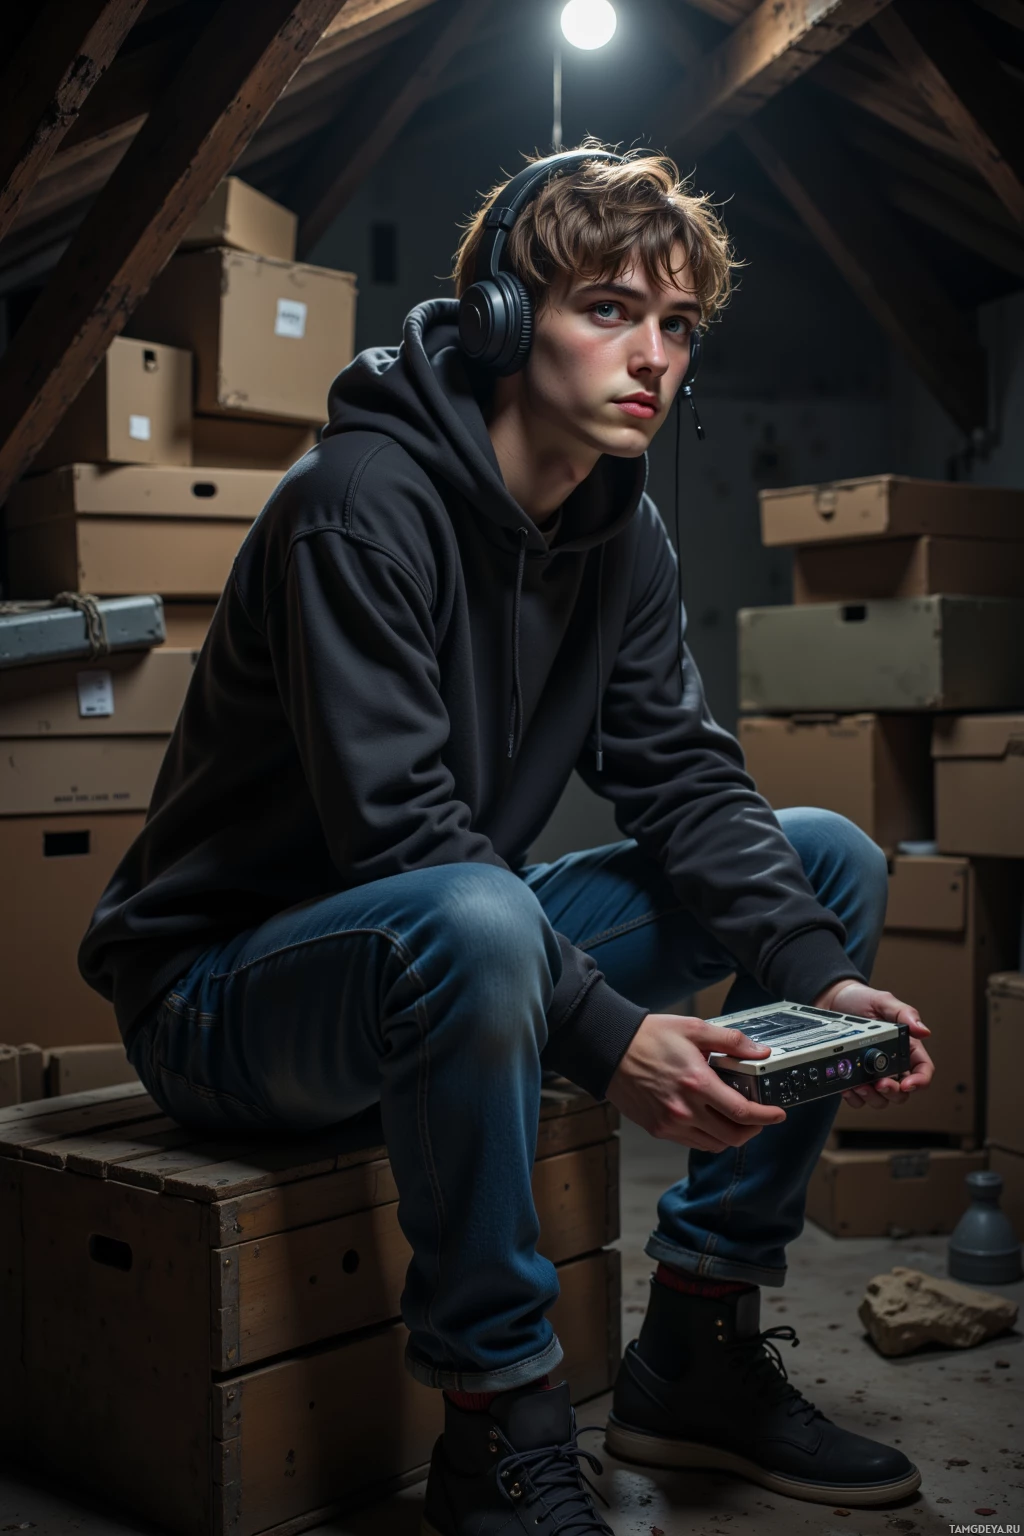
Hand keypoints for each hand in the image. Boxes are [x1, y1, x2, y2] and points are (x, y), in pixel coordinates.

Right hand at [606, 1011, 786, 1151]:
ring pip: (714, 1144)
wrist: (610, 1049)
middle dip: (753, 1130)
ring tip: (735, 1119)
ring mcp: (670, 1123)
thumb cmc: (648, 1037)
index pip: (742, 1112)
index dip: (767, 1116)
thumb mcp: (693, 1028)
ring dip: (731, 1135)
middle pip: (733, 1136)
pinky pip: (693, 1143)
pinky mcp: (658, 1129)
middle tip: (760, 1118)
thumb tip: (759, 1051)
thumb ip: (730, 1041)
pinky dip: (708, 1137)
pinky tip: (710, 1120)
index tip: (778, 1113)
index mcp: (697, 1083)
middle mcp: (685, 1109)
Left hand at [815, 979, 933, 1109]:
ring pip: (882, 1099)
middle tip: (880, 1083)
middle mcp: (892, 1063)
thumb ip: (904, 1014)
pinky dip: (855, 1097)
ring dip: (873, 1097)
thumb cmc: (860, 1000)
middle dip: (893, 1091)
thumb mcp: (883, 1001)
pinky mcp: (855, 1077)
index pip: (922, 1070)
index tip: (908, 1084)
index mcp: (905, 1047)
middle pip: (903, 1091)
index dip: (920, 1081)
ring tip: (860, 1085)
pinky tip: (848, 1086)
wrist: (831, 1000)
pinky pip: (859, 1098)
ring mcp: (873, 1073)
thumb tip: (924, 1031)